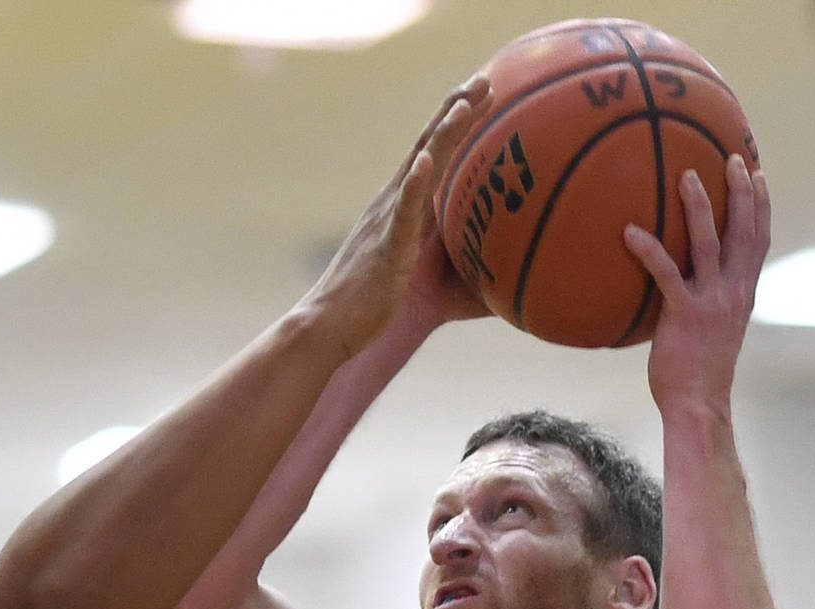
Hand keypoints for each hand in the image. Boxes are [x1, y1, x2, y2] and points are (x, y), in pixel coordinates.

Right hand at [299, 74, 492, 359]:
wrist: (328, 325)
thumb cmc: (368, 305)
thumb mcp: (405, 266)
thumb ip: (428, 247)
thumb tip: (460, 245)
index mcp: (398, 207)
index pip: (431, 154)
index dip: (456, 122)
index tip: (483, 93)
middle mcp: (391, 203)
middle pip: (428, 147)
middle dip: (458, 111)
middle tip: (486, 78)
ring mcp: (388, 222)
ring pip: (419, 169)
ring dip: (443, 134)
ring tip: (465, 103)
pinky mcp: (387, 248)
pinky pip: (402, 212)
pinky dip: (414, 184)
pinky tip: (424, 162)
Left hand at [623, 155, 768, 411]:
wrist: (699, 403)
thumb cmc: (699, 371)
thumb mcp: (714, 329)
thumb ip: (709, 301)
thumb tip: (687, 282)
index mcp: (743, 293)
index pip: (759, 240)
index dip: (761, 204)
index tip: (758, 173)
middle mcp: (734, 291)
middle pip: (744, 230)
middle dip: (741, 190)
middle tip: (732, 157)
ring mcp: (712, 301)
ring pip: (710, 242)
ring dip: (700, 206)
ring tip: (687, 176)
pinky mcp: (684, 313)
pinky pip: (666, 273)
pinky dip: (649, 250)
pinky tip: (630, 232)